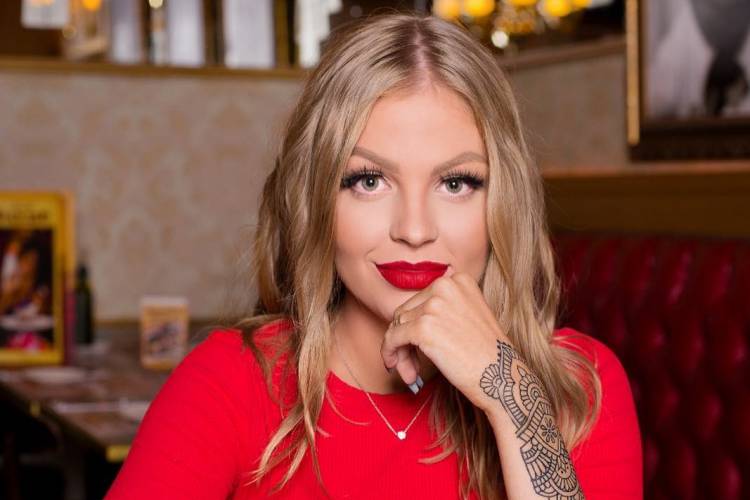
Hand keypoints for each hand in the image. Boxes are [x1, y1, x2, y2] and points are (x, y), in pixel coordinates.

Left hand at [381, 271, 508, 413]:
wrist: (502, 376)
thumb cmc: (485, 352)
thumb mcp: (467, 315)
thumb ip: (440, 309)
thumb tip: (401, 320)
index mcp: (457, 280)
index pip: (420, 300)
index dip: (415, 325)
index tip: (419, 347)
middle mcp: (444, 286)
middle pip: (405, 312)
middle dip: (405, 340)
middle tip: (412, 365)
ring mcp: (433, 306)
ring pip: (397, 327)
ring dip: (401, 351)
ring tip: (412, 372)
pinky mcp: (422, 328)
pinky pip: (392, 339)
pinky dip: (390, 354)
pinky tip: (400, 369)